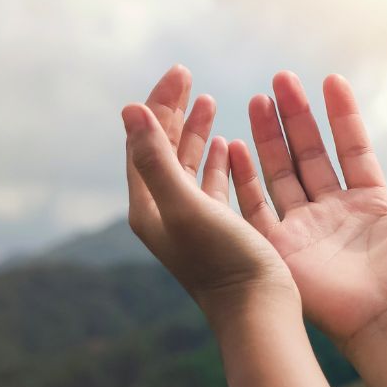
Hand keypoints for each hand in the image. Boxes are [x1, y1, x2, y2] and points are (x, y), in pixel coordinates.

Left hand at [123, 65, 297, 328]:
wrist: (257, 314)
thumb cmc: (222, 262)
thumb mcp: (184, 205)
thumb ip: (155, 158)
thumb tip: (129, 108)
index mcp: (147, 206)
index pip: (144, 142)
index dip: (158, 105)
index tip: (180, 72)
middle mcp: (163, 214)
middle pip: (162, 150)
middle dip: (174, 111)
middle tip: (188, 76)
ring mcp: (190, 223)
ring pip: (187, 165)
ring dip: (196, 132)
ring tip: (208, 101)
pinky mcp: (217, 232)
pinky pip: (211, 185)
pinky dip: (217, 160)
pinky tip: (231, 145)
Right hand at [226, 71, 386, 348]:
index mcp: (368, 204)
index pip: (350, 148)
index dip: (340, 115)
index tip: (329, 80)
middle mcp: (331, 212)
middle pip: (309, 154)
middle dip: (294, 116)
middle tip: (280, 78)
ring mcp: (303, 229)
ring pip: (279, 172)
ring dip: (267, 135)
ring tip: (255, 99)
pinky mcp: (279, 248)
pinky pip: (254, 206)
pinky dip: (242, 177)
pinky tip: (233, 145)